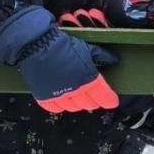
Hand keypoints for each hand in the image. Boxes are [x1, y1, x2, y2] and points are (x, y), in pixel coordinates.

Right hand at [0, 6, 118, 112]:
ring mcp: (59, 95)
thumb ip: (103, 56)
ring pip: (74, 107)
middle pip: (89, 104)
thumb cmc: (64, 46)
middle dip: (94, 101)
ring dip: (78, 103)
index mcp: (89, 79)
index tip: (112, 101)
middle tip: (94, 97)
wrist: (37, 45)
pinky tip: (62, 99)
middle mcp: (75, 91)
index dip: (109, 100)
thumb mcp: (88, 48)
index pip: (104, 97)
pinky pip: (55, 108)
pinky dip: (60, 105)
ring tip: (78, 97)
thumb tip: (115, 60)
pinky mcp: (44, 97)